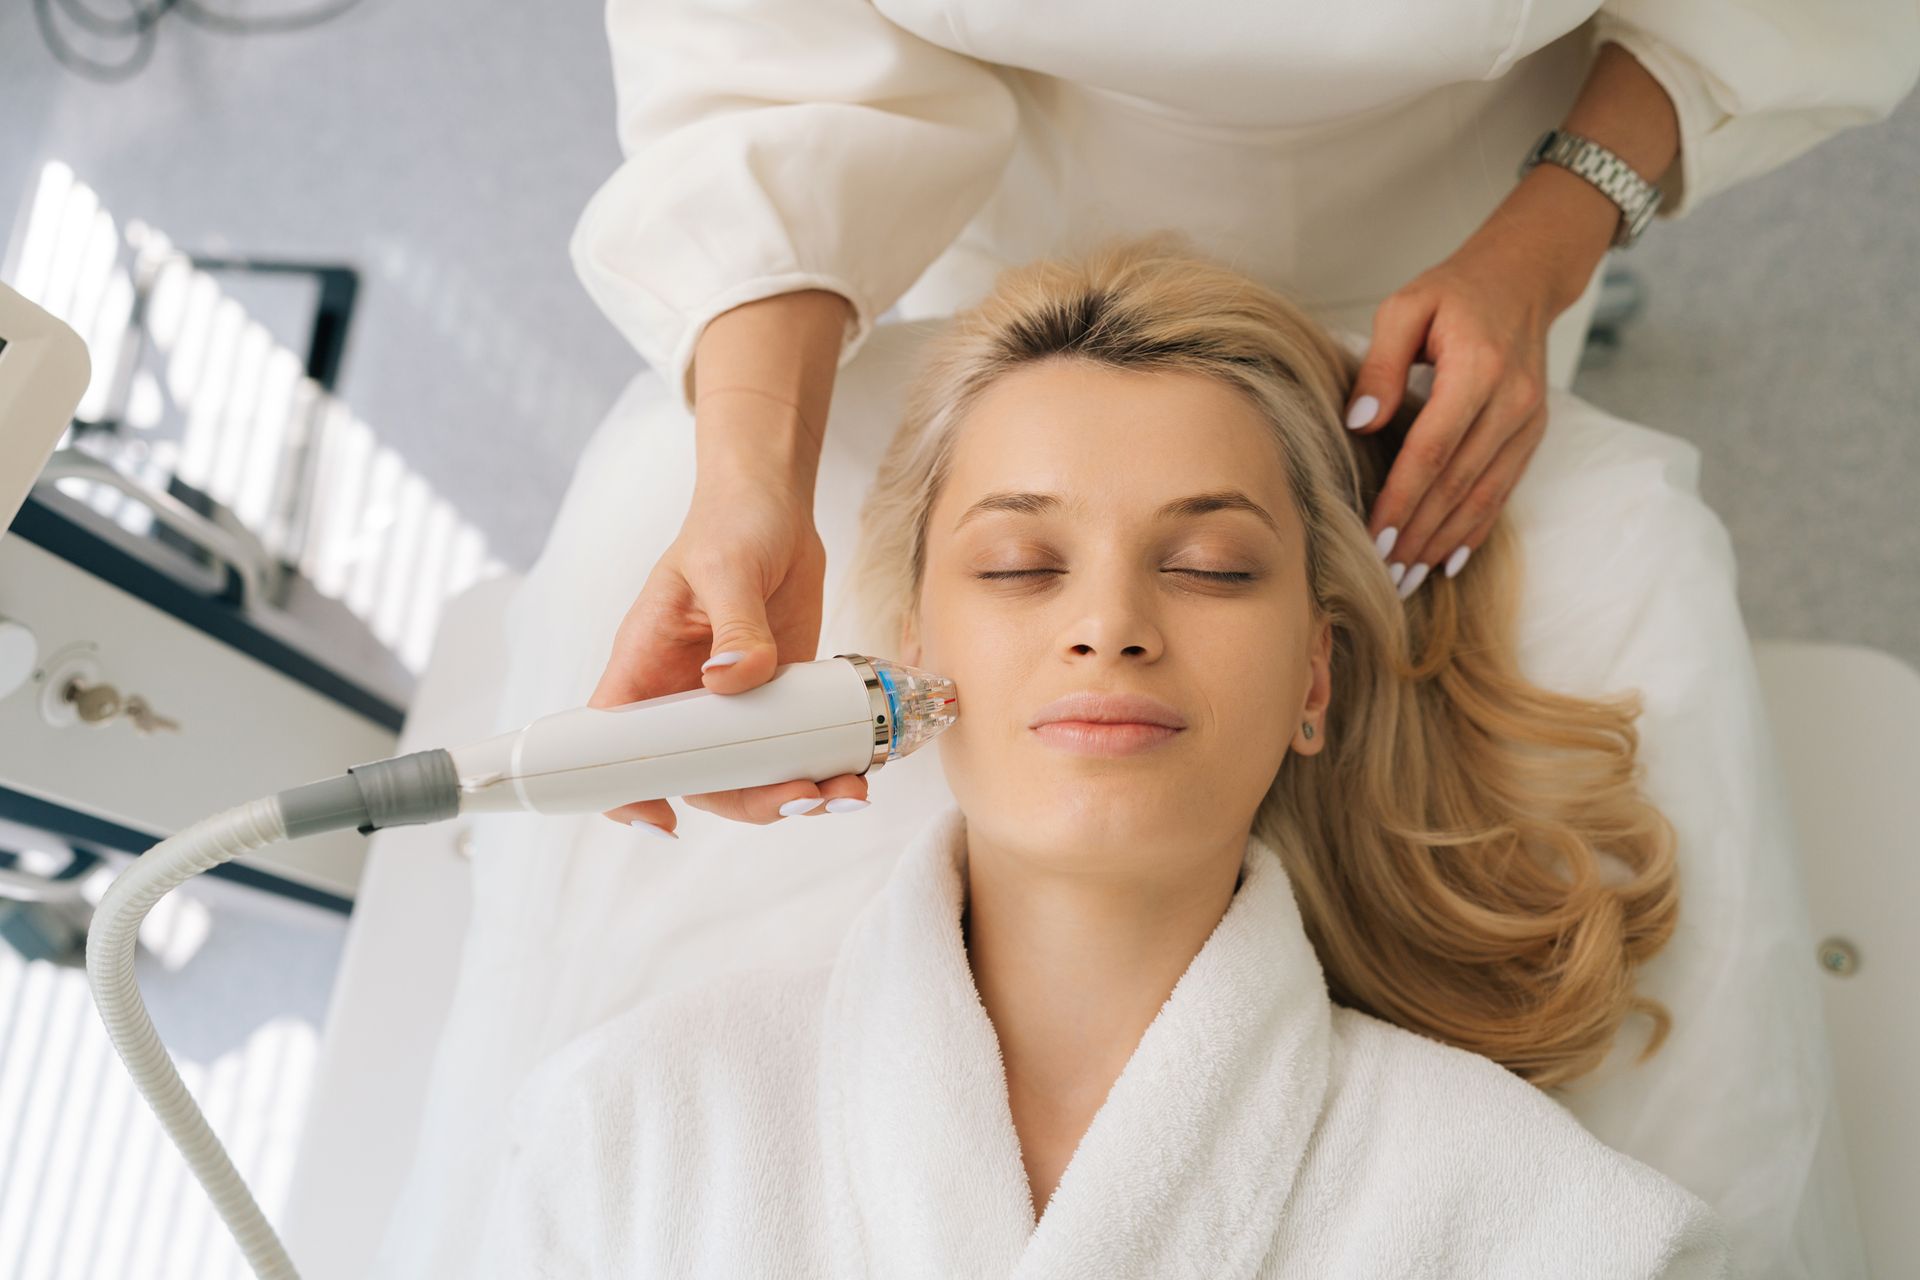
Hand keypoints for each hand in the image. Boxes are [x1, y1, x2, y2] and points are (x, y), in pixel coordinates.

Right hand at [585, 476, 869, 834]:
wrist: (775, 505)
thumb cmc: (730, 525)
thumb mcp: (727, 569)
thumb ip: (735, 625)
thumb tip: (735, 678)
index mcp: (646, 668)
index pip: (616, 746)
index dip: (628, 792)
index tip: (664, 820)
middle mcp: (686, 696)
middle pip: (701, 777)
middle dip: (751, 800)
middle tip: (802, 798)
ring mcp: (734, 702)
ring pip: (755, 773)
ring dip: (799, 792)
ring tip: (846, 791)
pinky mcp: (780, 694)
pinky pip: (795, 746)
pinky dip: (824, 765)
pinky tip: (858, 767)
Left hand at [1342, 233, 1563, 598]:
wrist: (1524, 276)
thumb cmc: (1455, 291)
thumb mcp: (1406, 305)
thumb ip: (1381, 363)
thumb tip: (1359, 422)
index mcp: (1478, 368)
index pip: (1433, 450)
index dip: (1403, 499)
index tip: (1374, 538)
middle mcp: (1512, 400)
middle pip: (1459, 483)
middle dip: (1420, 534)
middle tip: (1385, 576)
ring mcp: (1528, 420)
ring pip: (1484, 495)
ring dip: (1445, 542)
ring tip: (1409, 578)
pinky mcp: (1532, 432)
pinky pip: (1504, 490)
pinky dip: (1476, 529)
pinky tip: (1449, 559)